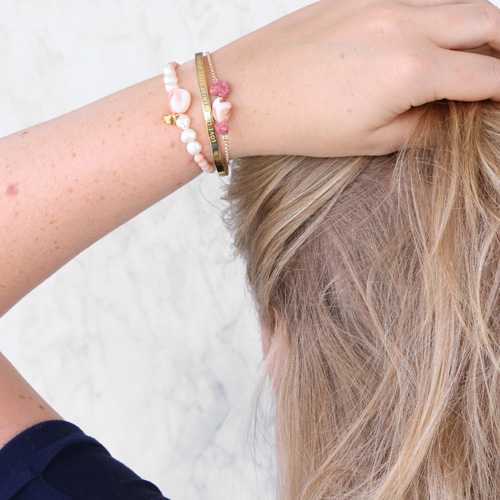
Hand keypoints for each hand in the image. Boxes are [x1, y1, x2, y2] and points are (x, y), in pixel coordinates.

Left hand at [209, 0, 499, 157]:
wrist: (245, 92)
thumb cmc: (300, 125)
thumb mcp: (370, 141)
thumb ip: (426, 126)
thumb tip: (457, 113)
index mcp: (411, 70)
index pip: (487, 75)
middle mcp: (405, 24)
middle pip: (488, 20)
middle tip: (498, 72)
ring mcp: (382, 0)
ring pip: (456, 1)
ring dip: (475, 24)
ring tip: (470, 54)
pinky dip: (438, 13)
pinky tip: (430, 36)